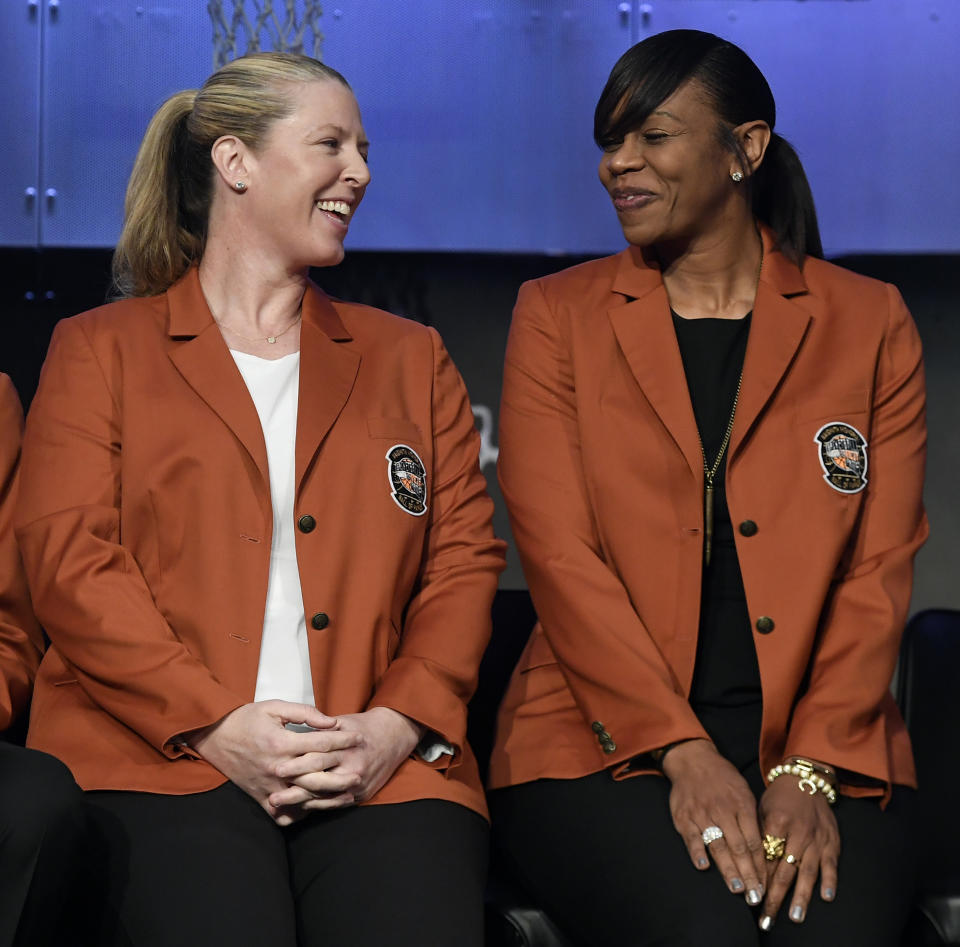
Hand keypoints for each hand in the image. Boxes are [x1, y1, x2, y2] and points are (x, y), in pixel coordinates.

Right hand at [184, 701, 363, 824]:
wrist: (213, 737)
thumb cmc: (244, 719)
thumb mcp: (274, 707)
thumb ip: (305, 713)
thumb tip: (330, 721)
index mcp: (281, 743)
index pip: (321, 743)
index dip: (343, 739)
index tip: (358, 737)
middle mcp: (276, 768)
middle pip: (317, 776)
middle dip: (342, 773)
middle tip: (361, 771)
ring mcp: (267, 786)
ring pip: (303, 798)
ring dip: (327, 797)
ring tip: (347, 794)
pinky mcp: (259, 797)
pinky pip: (282, 813)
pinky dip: (299, 812)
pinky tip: (314, 807)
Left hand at [270, 706, 422, 809]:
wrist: (394, 737)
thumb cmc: (364, 727)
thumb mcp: (344, 721)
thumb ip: (321, 727)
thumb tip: (296, 732)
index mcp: (347, 747)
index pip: (317, 758)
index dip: (296, 764)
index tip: (276, 768)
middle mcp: (353, 767)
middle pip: (319, 781)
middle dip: (294, 790)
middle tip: (273, 795)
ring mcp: (358, 784)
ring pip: (324, 797)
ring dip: (300, 803)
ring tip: (279, 805)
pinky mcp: (361, 795)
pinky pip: (335, 804)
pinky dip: (316, 807)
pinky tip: (300, 808)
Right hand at [662, 739, 765, 903]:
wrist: (693, 759)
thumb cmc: (722, 778)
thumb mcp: (743, 792)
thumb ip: (751, 819)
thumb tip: (763, 849)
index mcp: (741, 806)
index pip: (755, 841)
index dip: (761, 866)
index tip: (767, 886)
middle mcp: (723, 811)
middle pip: (739, 848)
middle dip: (748, 874)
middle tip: (755, 896)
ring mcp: (702, 814)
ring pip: (717, 845)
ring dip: (728, 869)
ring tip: (737, 889)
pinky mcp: (683, 817)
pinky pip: (691, 837)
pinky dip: (697, 851)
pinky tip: (703, 866)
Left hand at [756, 775, 839, 928]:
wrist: (804, 780)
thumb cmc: (778, 798)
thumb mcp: (761, 809)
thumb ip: (758, 835)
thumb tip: (750, 864)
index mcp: (776, 823)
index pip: (766, 857)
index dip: (759, 879)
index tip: (752, 897)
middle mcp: (798, 833)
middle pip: (784, 870)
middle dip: (775, 896)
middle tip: (767, 917)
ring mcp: (816, 839)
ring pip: (807, 872)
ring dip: (801, 896)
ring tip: (794, 917)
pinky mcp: (831, 842)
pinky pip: (831, 865)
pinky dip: (829, 881)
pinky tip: (826, 897)